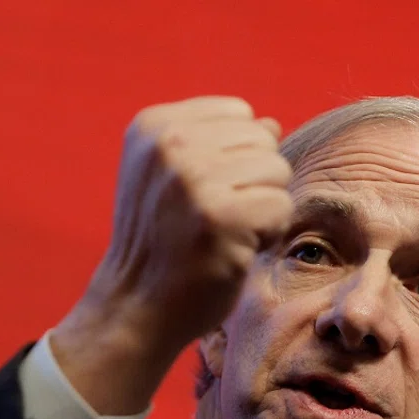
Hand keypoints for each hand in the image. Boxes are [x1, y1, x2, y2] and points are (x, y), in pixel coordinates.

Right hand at [52, 96, 292, 413]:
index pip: (239, 114)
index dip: (237, 156)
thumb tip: (272, 123)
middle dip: (254, 181)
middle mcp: (169, 145)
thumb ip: (220, 144)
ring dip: (263, 207)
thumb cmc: (164, 241)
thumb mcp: (173, 177)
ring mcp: (193, 180)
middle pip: (263, 140)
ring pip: (277, 171)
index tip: (204, 191)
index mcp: (153, 125)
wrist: (137, 305)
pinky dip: (269, 233)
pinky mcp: (219, 217)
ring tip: (227, 232)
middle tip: (217, 217)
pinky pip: (281, 206)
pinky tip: (236, 249)